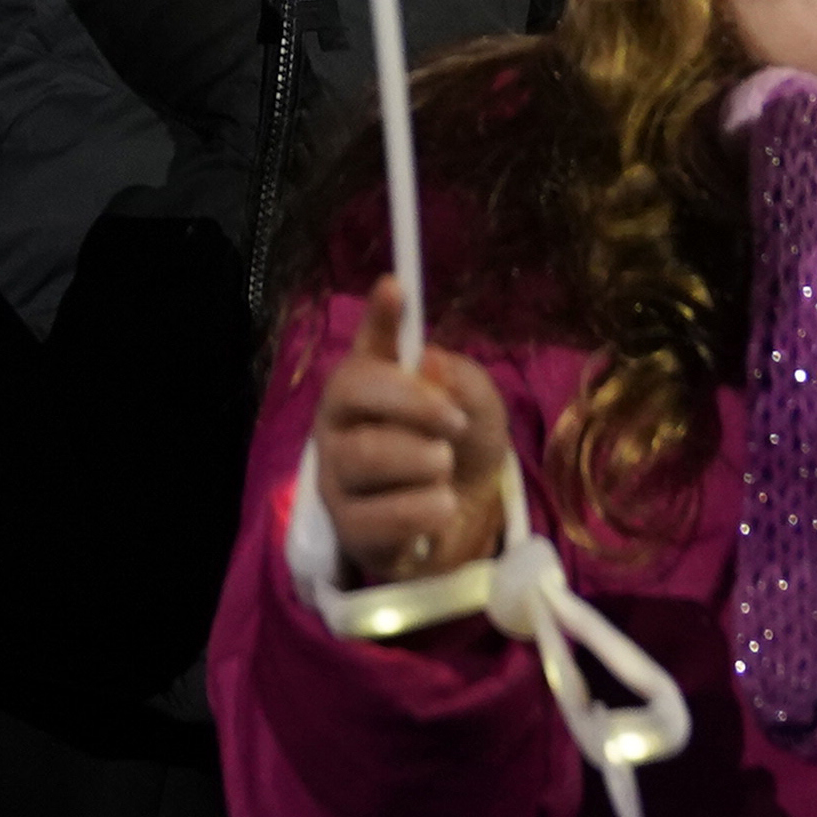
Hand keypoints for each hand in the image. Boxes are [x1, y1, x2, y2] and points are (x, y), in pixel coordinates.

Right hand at [315, 280, 508, 586]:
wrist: (468, 521)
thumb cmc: (462, 448)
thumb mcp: (478, 408)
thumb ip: (459, 381)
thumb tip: (430, 363)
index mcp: (373, 382)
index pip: (368, 342)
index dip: (379, 317)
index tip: (396, 289)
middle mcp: (341, 422)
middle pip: (352, 393)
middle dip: (412, 404)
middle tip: (453, 423)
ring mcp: (338, 476)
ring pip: (362, 456)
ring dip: (419, 460)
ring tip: (444, 468)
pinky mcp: (349, 527)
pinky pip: (375, 516)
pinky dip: (420, 511)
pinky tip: (439, 508)